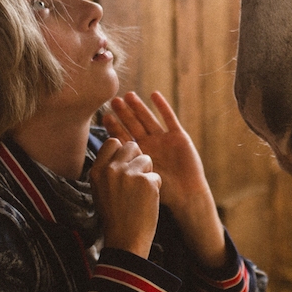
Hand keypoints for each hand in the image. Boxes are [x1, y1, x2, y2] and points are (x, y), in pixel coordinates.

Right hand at [88, 137, 160, 258]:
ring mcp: (129, 174)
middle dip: (137, 159)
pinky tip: (146, 202)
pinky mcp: (147, 182)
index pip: (112, 143)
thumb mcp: (100, 190)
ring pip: (146, 159)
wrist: (125, 240)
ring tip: (140, 193)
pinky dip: (155, 189)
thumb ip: (107, 169)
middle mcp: (112, 169)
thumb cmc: (114, 216)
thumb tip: (118, 147)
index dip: (122, 151)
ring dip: (147, 174)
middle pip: (131, 146)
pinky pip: (156, 176)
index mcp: (97, 170)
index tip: (125, 164)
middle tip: (136, 179)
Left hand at [102, 92, 225, 268]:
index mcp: (139, 155)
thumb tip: (105, 163)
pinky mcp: (179, 136)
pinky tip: (154, 95)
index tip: (105, 117)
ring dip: (139, 107)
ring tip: (129, 95)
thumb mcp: (140, 179)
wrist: (186, 195)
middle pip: (134, 125)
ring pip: (149, 119)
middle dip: (124, 114)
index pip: (123, 138)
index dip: (115, 127)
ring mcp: (164, 140)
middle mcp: (150, 145)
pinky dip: (163, 107)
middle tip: (114, 101)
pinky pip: (169, 119)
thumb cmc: (163, 192)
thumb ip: (128, 169)